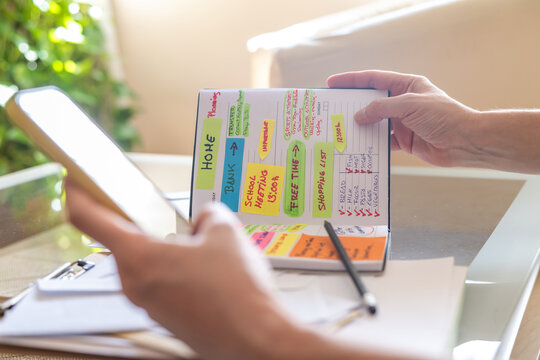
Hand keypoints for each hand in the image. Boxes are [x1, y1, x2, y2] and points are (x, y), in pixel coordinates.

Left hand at [65, 180, 290, 359]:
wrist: (255, 338)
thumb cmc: (236, 293)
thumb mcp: (225, 231)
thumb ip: (207, 214)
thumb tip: (203, 220)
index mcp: (139, 257)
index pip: (88, 218)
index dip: (78, 192)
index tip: (77, 180)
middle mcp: (135, 284)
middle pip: (122, 241)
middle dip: (145, 223)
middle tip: (163, 210)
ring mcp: (148, 303)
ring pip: (144, 262)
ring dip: (164, 247)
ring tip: (199, 245)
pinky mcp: (164, 315)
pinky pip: (159, 281)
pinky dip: (174, 268)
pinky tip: (205, 269)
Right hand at [327, 70, 479, 167]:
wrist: (464, 142)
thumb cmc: (442, 116)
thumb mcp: (409, 105)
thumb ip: (381, 109)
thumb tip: (358, 116)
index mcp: (406, 85)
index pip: (373, 80)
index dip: (352, 80)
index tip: (332, 83)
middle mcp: (403, 102)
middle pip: (372, 102)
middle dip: (352, 105)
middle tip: (332, 109)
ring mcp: (403, 122)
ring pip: (375, 123)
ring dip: (360, 127)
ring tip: (340, 130)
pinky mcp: (404, 141)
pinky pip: (382, 141)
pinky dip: (372, 144)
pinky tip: (358, 147)